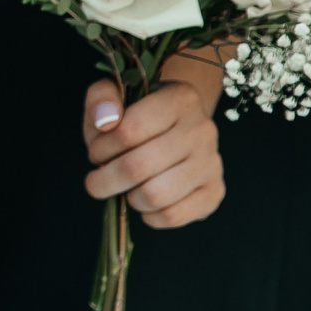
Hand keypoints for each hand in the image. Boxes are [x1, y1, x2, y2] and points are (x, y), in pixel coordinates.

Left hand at [83, 51, 225, 227]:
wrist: (173, 129)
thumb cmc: (135, 115)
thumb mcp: (111, 95)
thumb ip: (101, 99)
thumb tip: (106, 122)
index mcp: (180, 99)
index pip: (128, 131)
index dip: (101, 148)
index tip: (96, 152)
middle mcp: (202, 129)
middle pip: (137, 167)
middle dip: (105, 179)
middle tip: (98, 179)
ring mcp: (212, 162)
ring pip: (155, 195)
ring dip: (129, 197)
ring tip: (126, 187)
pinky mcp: (214, 191)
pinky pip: (173, 216)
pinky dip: (150, 215)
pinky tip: (145, 201)